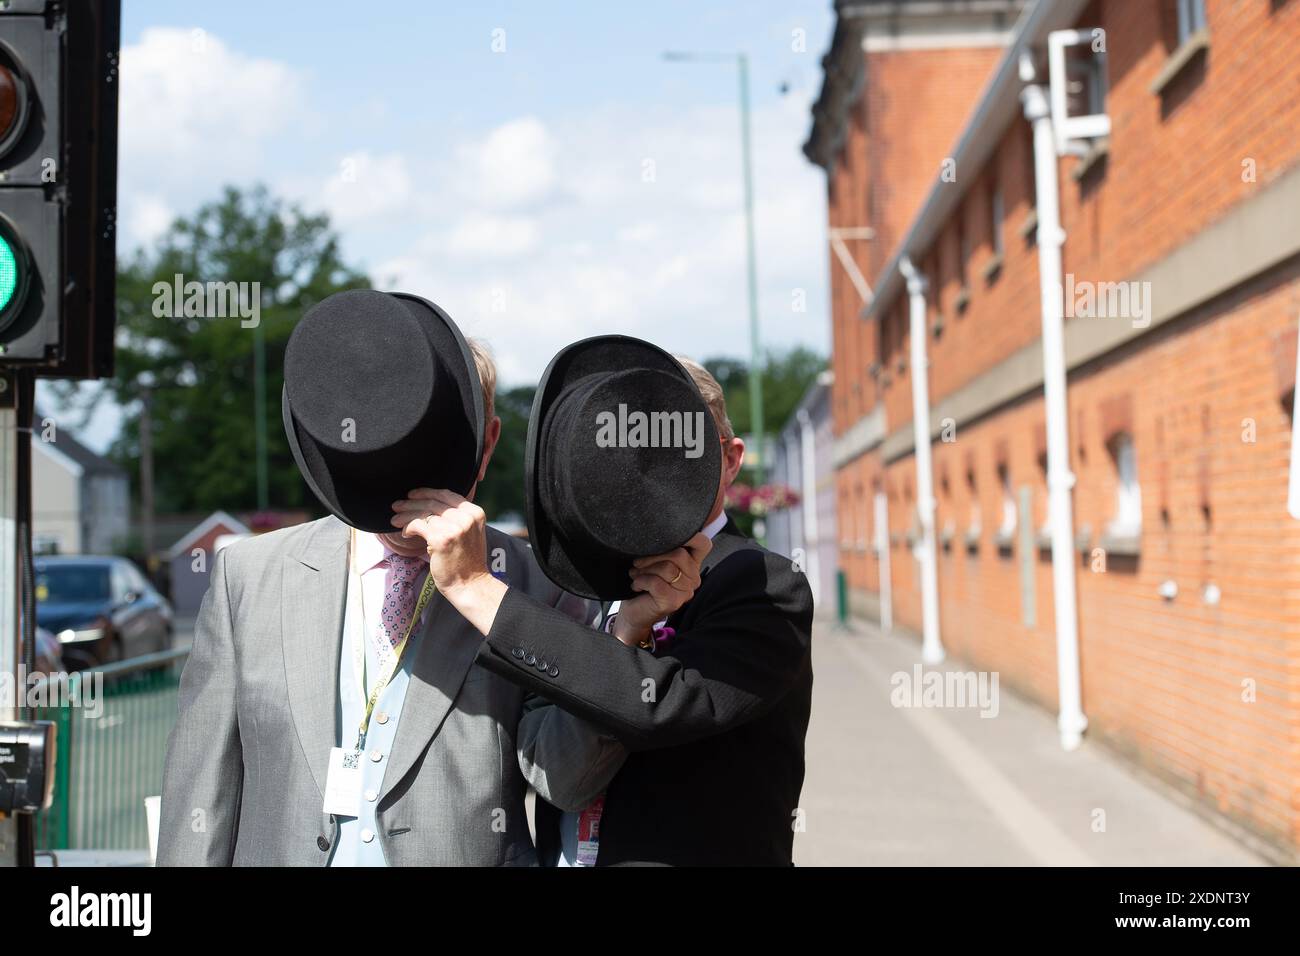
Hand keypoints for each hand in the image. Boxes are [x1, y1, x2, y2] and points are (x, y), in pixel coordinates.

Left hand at [391, 488, 505, 633]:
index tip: (413, 495)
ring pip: (423, 513)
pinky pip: (418, 525)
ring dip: (405, 514)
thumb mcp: (470, 533)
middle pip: (433, 502)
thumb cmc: (467, 563)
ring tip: (394, 519)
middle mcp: (466, 518)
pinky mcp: (441, 539)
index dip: (427, 492)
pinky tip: (405, 533)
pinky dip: (408, 527)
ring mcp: (454, 528)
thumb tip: (432, 507)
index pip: (447, 495)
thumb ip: (458, 518)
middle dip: (411, 502)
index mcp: (475, 513)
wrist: (470, 584)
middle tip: (397, 505)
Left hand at [612, 532, 711, 646]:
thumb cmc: (644, 583)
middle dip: (652, 555)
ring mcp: (686, 592)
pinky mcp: (673, 602)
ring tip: (636, 574)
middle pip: (679, 553)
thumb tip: (657, 529)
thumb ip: (664, 547)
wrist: (634, 612)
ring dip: (644, 569)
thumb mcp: (655, 561)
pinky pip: (656, 583)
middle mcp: (694, 578)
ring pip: (667, 568)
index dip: (691, 535)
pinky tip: (636, 585)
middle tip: (637, 563)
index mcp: (692, 564)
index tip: (666, 535)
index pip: (703, 544)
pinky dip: (641, 581)